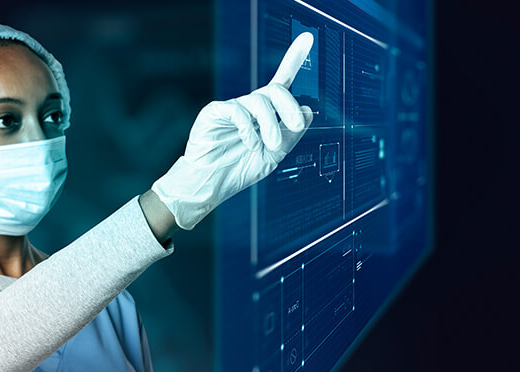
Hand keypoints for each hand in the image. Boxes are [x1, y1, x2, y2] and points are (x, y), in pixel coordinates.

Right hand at [151, 32, 314, 229]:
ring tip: (270, 146)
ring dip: (271, 124)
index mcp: (265, 115)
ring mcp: (232, 108)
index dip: (294, 58)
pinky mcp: (215, 112)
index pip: (282, 82)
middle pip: (276, 89)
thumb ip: (290, 134)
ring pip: (259, 100)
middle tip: (297, 126)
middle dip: (289, 107)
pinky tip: (250, 144)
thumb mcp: (274, 155)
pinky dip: (249, 129)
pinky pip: (237, 111)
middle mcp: (250, 107)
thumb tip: (306, 111)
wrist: (211, 185)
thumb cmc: (238, 170)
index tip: (307, 39)